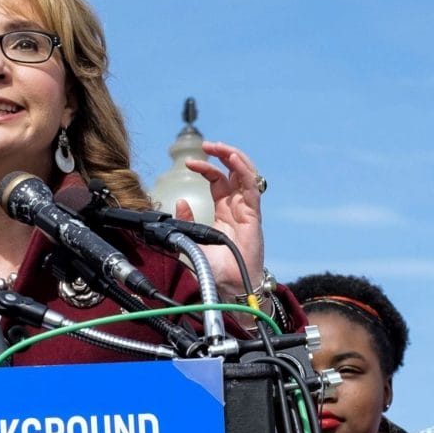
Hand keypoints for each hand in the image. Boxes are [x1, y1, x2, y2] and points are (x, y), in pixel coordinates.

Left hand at [178, 141, 266, 298]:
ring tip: (219, 147)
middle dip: (222, 154)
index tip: (188, 164)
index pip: (217, 180)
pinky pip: (251, 188)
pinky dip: (243, 171)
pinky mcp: (254, 216)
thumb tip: (179, 202)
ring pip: (245, 175)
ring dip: (233, 157)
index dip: (205, 168)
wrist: (228, 287)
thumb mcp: (192, 240)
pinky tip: (233, 159)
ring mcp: (247, 210)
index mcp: (224, 211)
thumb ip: (186, 220)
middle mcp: (237, 207)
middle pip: (234, 172)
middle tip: (207, 144)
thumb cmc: (214, 269)